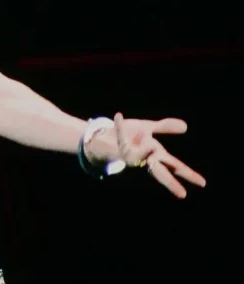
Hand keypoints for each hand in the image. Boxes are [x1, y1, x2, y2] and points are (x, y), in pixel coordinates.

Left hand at [89, 112, 206, 197]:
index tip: (203, 183)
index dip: (188, 174)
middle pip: (160, 172)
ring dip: (144, 152)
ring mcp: (132, 154)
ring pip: (138, 157)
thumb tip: (185, 126)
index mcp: (155, 154)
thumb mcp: (149, 128)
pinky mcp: (119, 146)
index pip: (175, 166)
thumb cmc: (131, 135)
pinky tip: (118, 116)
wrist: (108, 135)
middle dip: (170, 182)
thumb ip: (165, 127)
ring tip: (151, 145)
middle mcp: (145, 158)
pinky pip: (120, 134)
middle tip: (183, 194)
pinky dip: (119, 125)